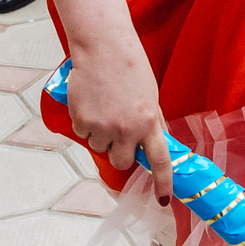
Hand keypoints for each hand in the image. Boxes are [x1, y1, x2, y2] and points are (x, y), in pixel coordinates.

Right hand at [69, 39, 173, 200]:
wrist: (103, 46)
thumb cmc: (129, 66)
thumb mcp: (150, 95)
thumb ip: (152, 121)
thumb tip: (156, 142)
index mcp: (149, 122)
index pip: (160, 161)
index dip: (162, 183)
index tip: (162, 199)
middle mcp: (126, 129)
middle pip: (121, 160)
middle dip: (119, 151)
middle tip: (117, 131)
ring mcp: (102, 126)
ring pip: (98, 146)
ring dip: (99, 133)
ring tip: (102, 105)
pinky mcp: (81, 119)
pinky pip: (82, 132)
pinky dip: (84, 122)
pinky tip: (90, 101)